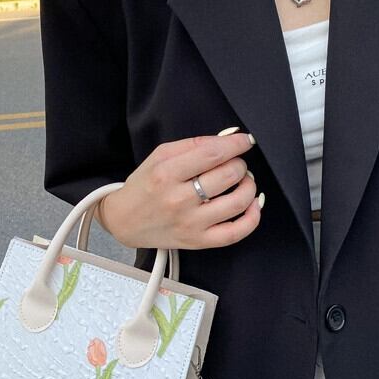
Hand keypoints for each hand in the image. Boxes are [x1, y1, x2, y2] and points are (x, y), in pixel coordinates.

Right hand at [97, 127, 263, 249]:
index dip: (237, 144)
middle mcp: (179, 200)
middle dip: (240, 163)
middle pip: (228, 175)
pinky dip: (252, 218)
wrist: (124, 221)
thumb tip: (229, 137)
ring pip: (237, 202)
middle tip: (235, 163)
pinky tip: (253, 205)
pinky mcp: (197, 241)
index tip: (246, 140)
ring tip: (244, 181)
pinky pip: (235, 233)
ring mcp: (190, 223)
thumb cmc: (144, 186)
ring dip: (249, 185)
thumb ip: (194, 144)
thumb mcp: (159, 156)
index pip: (213, 154)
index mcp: (166, 174)